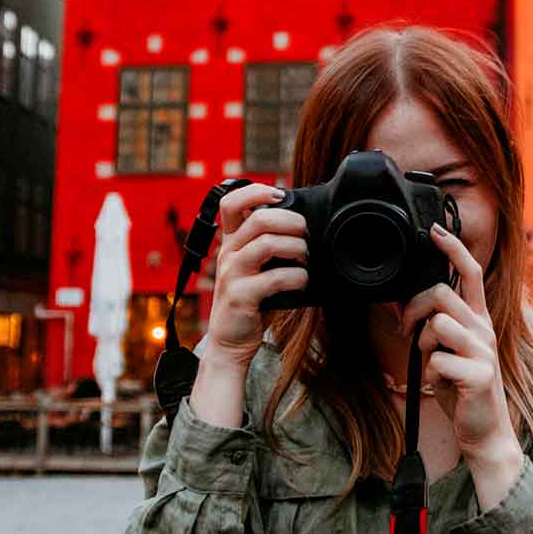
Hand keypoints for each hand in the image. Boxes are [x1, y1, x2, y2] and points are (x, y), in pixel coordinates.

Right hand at [204, 182, 308, 369]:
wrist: (229, 342)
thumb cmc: (250, 301)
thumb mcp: (253, 267)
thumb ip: (267, 245)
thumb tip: (302, 225)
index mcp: (230, 242)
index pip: (230, 202)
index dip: (255, 191)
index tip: (279, 195)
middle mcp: (227, 254)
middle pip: (258, 218)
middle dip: (291, 220)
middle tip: (305, 233)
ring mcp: (232, 274)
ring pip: (267, 243)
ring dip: (296, 247)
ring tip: (305, 258)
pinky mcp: (241, 296)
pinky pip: (274, 277)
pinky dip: (296, 277)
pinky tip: (302, 281)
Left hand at [402, 226, 524, 508]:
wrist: (484, 431)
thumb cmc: (461, 387)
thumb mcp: (447, 350)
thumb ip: (434, 325)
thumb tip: (402, 304)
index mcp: (477, 319)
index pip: (470, 272)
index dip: (453, 248)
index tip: (434, 229)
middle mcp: (484, 329)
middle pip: (442, 294)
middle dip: (414, 308)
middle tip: (405, 328)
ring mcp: (484, 352)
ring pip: (438, 325)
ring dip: (422, 344)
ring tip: (429, 362)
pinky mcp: (480, 375)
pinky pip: (438, 361)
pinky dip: (431, 374)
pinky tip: (442, 385)